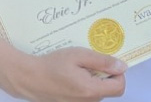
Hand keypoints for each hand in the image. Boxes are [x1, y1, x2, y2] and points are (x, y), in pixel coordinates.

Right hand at [2, 47, 126, 101]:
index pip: (120, 87)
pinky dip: (81, 86)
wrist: (28, 78)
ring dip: (91, 80)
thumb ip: (102, 61)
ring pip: (95, 92)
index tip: (106, 63)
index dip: (117, 73)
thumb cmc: (51, 65)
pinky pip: (83, 96)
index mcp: (92, 90)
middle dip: (102, 75)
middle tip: (86, 62)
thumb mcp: (78, 55)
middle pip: (107, 89)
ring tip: (74, 68)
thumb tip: (122, 66)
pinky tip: (68, 77)